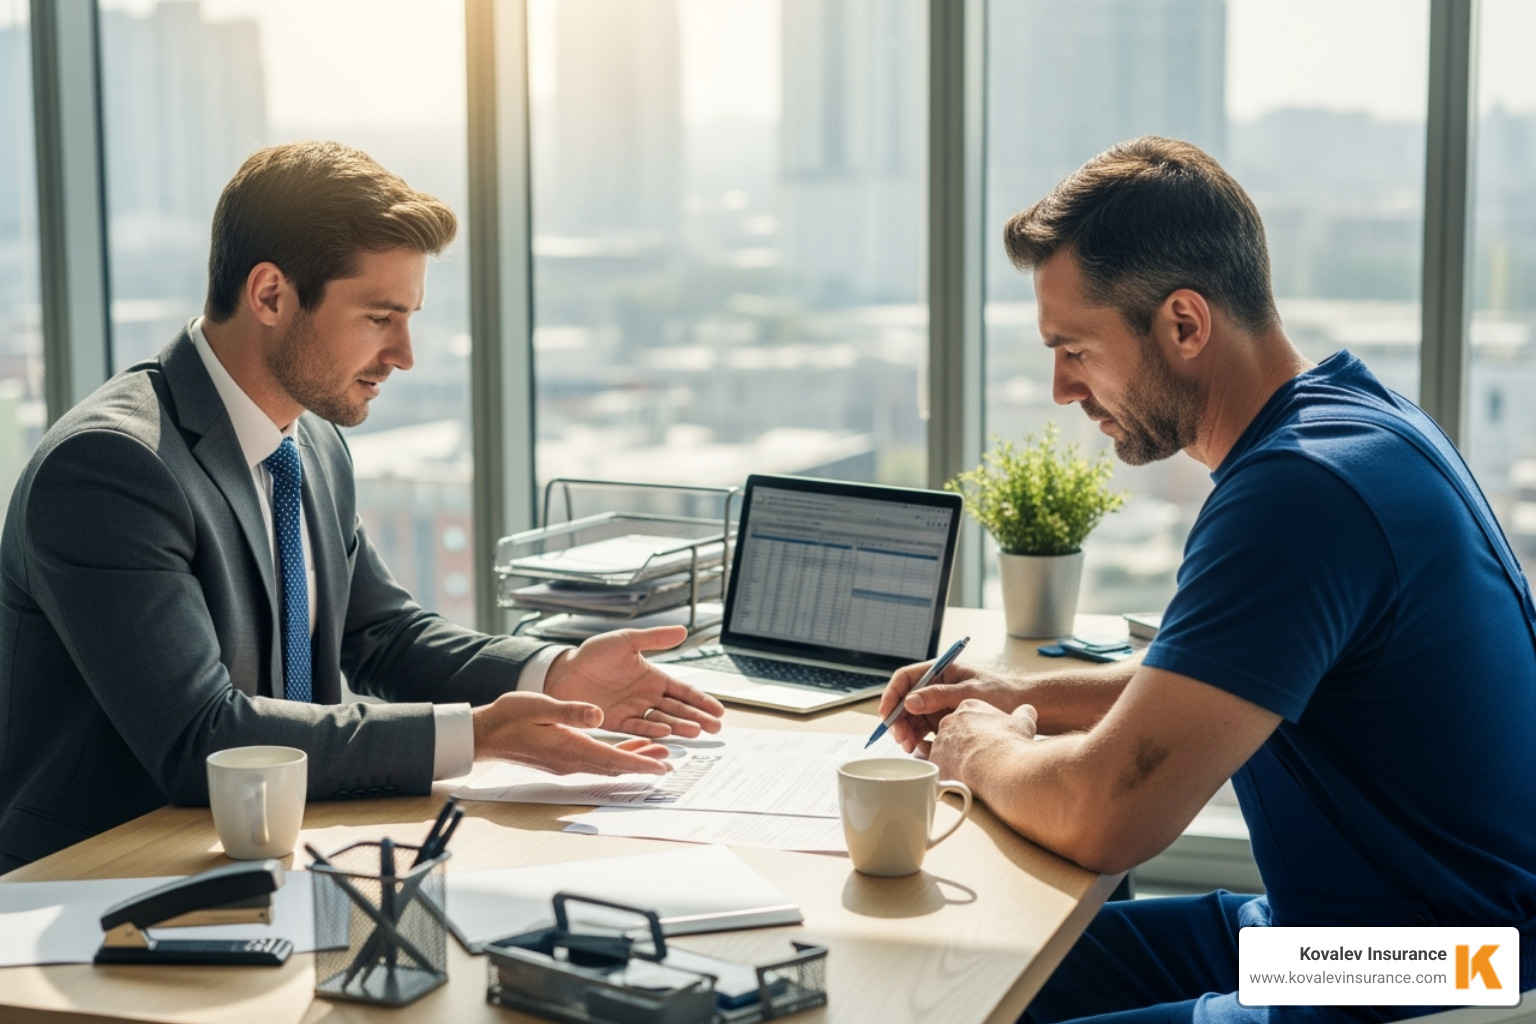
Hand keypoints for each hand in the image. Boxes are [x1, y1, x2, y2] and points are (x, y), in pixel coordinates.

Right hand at [472, 692, 675, 774]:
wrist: (486, 733)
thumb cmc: (509, 717)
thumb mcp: (541, 706)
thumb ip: (571, 711)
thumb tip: (598, 714)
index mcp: (568, 748)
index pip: (612, 759)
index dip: (639, 764)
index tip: (661, 767)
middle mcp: (570, 761)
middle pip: (614, 767)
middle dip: (643, 766)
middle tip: (668, 764)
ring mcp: (565, 763)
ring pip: (606, 765)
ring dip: (631, 762)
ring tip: (656, 756)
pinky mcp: (562, 759)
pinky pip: (595, 762)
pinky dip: (615, 758)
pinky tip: (626, 751)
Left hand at [543, 625, 724, 738]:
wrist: (562, 672)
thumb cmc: (593, 654)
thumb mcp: (626, 640)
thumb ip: (654, 638)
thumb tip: (683, 630)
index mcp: (652, 677)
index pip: (683, 691)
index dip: (702, 700)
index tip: (719, 710)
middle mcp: (646, 696)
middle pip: (679, 709)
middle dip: (698, 718)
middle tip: (716, 728)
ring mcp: (633, 710)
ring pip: (663, 721)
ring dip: (681, 726)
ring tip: (697, 731)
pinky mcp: (617, 722)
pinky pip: (639, 727)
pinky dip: (653, 731)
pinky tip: (667, 732)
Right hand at [876, 660, 1028, 756]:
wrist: (1024, 709)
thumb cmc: (1002, 694)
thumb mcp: (971, 692)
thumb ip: (940, 695)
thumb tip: (910, 701)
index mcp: (941, 670)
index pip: (906, 678)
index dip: (892, 694)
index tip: (886, 713)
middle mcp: (935, 686)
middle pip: (905, 700)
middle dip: (898, 718)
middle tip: (899, 737)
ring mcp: (938, 704)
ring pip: (911, 717)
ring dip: (905, 731)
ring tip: (908, 747)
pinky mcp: (943, 721)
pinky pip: (923, 729)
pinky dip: (917, 738)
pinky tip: (917, 749)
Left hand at [928, 699, 1038, 786]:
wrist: (1001, 768)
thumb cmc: (1012, 743)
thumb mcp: (1023, 722)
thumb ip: (1023, 713)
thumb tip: (1028, 710)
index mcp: (968, 706)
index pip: (969, 714)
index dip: (980, 728)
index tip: (989, 739)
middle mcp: (949, 721)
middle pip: (954, 731)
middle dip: (964, 743)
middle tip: (979, 756)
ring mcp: (940, 742)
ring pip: (943, 749)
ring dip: (953, 758)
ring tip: (970, 770)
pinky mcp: (935, 763)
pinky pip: (936, 767)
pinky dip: (945, 773)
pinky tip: (959, 780)